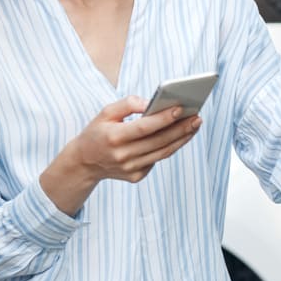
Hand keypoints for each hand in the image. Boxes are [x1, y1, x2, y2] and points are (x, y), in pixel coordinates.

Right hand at [40, 97, 202, 213]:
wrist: (84, 162)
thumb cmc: (97, 132)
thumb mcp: (105, 112)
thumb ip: (127, 104)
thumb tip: (150, 103)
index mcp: (113, 137)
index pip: (143, 128)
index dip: (162, 118)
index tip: (180, 108)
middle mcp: (122, 156)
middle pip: (158, 141)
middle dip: (180, 128)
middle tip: (196, 116)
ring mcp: (130, 168)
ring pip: (163, 153)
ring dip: (181, 139)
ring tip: (194, 125)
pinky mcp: (136, 176)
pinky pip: (157, 159)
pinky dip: (170, 147)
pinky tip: (181, 136)